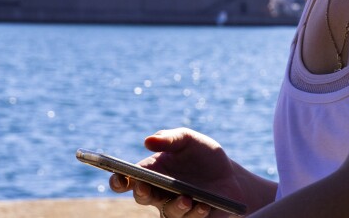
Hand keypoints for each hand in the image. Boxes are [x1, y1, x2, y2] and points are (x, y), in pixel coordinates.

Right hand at [109, 128, 245, 216]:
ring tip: (186, 198)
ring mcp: (175, 207)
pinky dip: (196, 213)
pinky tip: (203, 205)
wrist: (230, 175)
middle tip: (145, 188)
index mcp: (151, 172)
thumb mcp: (188, 139)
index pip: (127, 179)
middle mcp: (159, 192)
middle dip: (141, 193)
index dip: (118, 179)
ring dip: (175, 206)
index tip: (119, 176)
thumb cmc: (203, 155)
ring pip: (167, 212)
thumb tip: (147, 141)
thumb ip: (169, 138)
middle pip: (141, 197)